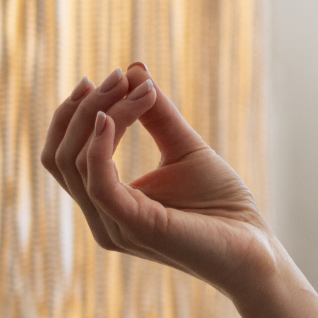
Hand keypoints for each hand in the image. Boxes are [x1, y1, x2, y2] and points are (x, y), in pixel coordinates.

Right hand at [40, 64, 278, 297]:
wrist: (256, 248)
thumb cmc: (223, 206)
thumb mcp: (185, 148)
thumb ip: (156, 114)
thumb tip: (132, 68)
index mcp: (107, 202)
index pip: (67, 154)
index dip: (79, 112)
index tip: (115, 76)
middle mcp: (102, 218)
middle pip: (60, 156)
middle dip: (82, 109)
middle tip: (116, 76)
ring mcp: (114, 225)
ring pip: (75, 163)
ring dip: (99, 115)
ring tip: (131, 87)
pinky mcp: (134, 227)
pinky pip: (98, 182)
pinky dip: (99, 144)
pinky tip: (113, 115)